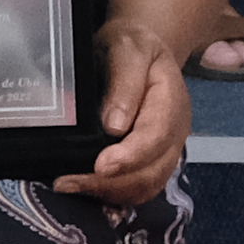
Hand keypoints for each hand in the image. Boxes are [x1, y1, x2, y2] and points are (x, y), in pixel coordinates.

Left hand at [64, 21, 191, 204]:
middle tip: (68, 182)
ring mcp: (165, 151)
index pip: (156, 137)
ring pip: (145, 187)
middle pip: (151, 172)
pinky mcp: (151, 162)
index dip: (130, 156)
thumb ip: (124, 82)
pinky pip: (137, 190)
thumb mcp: (127, 48)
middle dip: (110, 183)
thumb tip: (114, 125)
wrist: (142, 51)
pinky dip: (112, 196)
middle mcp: (174, 133)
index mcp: (171, 102)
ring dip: (109, 194)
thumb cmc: (133, 47)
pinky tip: (85, 191)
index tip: (101, 165)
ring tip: (71, 187)